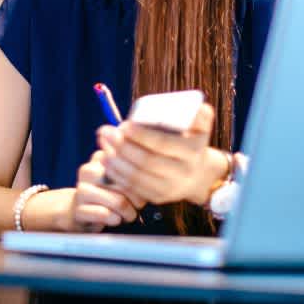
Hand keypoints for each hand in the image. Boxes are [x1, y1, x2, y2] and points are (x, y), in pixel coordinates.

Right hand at [20, 152, 142, 232]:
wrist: (78, 212)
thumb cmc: (106, 195)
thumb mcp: (118, 178)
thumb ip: (132, 170)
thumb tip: (149, 173)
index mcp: (100, 157)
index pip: (130, 166)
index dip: (142, 182)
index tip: (144, 190)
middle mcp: (88, 171)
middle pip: (127, 184)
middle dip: (138, 200)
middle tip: (138, 206)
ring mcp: (81, 190)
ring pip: (119, 201)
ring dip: (129, 213)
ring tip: (129, 215)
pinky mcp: (78, 210)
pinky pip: (106, 214)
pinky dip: (116, 220)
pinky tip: (115, 220)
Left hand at [97, 103, 223, 205]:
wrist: (199, 175)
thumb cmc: (191, 143)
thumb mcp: (201, 128)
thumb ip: (199, 115)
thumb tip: (194, 106)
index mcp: (191, 152)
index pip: (162, 144)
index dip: (141, 135)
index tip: (124, 125)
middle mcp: (181, 172)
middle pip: (146, 161)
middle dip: (122, 146)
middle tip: (106, 132)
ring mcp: (169, 188)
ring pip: (137, 176)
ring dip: (115, 160)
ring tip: (103, 144)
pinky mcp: (158, 197)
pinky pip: (133, 187)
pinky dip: (116, 174)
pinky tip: (105, 160)